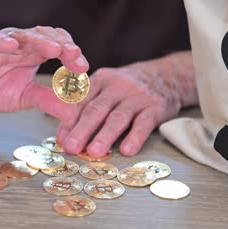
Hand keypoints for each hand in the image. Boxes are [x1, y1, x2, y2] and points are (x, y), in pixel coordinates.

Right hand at [0, 26, 88, 119]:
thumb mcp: (26, 97)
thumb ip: (48, 101)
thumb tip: (74, 113)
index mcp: (35, 54)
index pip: (59, 46)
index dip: (72, 54)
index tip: (83, 68)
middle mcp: (22, 45)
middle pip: (46, 37)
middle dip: (63, 45)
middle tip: (75, 56)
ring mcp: (2, 44)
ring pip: (23, 35)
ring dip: (40, 41)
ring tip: (54, 49)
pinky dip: (1, 40)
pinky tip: (12, 45)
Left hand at [56, 51, 197, 156]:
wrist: (166, 76)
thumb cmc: (128, 88)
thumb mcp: (106, 88)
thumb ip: (86, 108)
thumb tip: (63, 135)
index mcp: (101, 80)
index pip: (82, 102)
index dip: (69, 121)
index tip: (61, 140)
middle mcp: (117, 86)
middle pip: (97, 109)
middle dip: (82, 129)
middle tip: (71, 147)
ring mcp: (137, 96)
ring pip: (118, 117)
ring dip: (105, 135)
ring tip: (94, 152)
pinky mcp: (155, 107)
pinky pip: (144, 123)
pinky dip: (135, 137)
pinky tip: (126, 150)